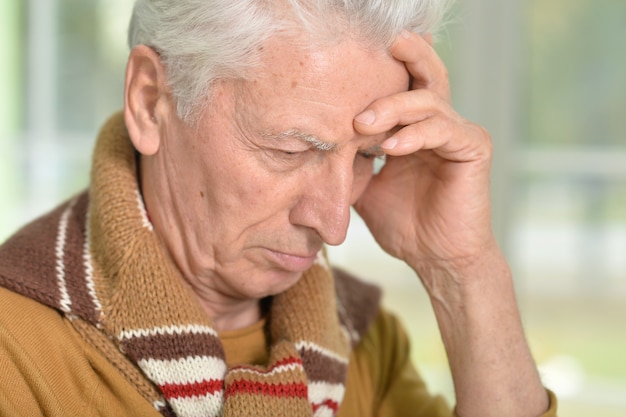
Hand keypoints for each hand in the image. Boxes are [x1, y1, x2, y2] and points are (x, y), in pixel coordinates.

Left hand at [353, 31, 495, 279]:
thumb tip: (315, 147)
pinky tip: (390, 147)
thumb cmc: (404, 225)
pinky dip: (415, 134)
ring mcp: (458, 134)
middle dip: (400, 59)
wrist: (435, 259)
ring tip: (362, 125)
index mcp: (415, 130)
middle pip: (423, 76)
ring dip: (392, 108)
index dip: (378, 76)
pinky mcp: (473, 148)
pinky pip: (443, 130)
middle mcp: (439, 124)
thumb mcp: (367, 189)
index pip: (401, 88)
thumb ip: (352, 163)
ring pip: (428, 101)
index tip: (344, 70)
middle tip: (367, 58)